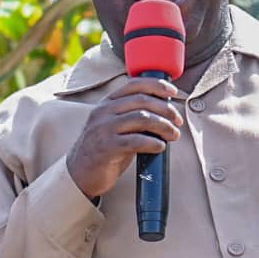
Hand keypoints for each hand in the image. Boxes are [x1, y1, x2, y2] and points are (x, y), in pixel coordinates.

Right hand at [66, 77, 182, 199]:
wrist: (80, 172)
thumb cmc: (105, 148)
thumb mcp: (116, 125)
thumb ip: (134, 115)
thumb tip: (166, 112)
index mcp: (107, 103)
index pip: (134, 85)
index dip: (156, 85)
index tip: (173, 91)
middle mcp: (104, 112)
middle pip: (142, 101)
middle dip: (166, 109)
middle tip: (178, 121)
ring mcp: (104, 129)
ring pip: (142, 118)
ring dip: (164, 126)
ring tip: (174, 135)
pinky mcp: (107, 147)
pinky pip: (136, 141)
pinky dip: (153, 143)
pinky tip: (160, 146)